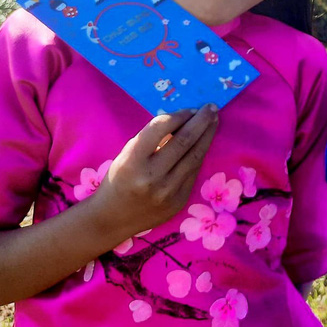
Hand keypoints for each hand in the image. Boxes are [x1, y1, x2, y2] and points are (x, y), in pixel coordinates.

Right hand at [90, 104, 219, 243]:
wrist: (112, 219)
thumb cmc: (118, 180)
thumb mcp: (127, 155)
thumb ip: (151, 139)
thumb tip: (182, 121)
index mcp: (133, 160)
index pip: (160, 128)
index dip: (179, 115)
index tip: (190, 108)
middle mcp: (152, 177)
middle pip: (184, 141)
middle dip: (201, 121)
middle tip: (212, 107)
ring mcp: (168, 192)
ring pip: (195, 157)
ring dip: (207, 136)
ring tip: (214, 122)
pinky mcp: (179, 201)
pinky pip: (193, 172)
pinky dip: (199, 155)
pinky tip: (203, 144)